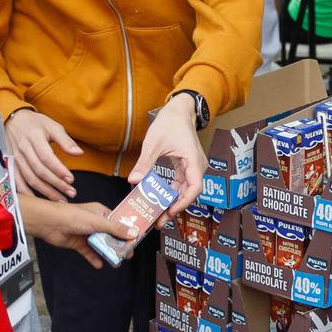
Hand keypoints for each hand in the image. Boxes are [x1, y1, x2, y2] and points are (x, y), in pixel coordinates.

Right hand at [6, 108, 82, 200]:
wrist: (12, 120)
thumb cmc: (36, 124)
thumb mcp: (52, 126)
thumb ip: (65, 141)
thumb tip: (79, 153)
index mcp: (34, 137)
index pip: (47, 157)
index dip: (59, 170)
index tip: (71, 180)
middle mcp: (23, 149)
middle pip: (39, 170)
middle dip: (56, 184)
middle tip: (71, 193)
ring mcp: (14, 158)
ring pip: (29, 178)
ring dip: (45, 191)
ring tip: (60, 199)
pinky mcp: (9, 164)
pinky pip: (17, 181)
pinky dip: (26, 192)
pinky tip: (38, 200)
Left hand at [22, 199, 127, 269]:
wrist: (49, 223)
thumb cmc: (71, 216)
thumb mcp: (98, 222)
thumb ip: (115, 228)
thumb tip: (133, 232)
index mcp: (101, 212)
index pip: (119, 221)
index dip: (127, 230)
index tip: (136, 239)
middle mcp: (95, 222)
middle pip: (111, 235)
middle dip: (120, 244)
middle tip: (128, 253)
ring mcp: (87, 233)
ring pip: (101, 244)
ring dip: (108, 252)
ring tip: (117, 260)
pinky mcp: (79, 243)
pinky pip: (89, 252)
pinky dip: (94, 258)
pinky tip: (100, 264)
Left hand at [130, 95, 205, 216]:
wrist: (179, 111)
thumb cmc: (170, 123)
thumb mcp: (153, 143)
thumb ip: (145, 163)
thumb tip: (133, 180)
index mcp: (193, 160)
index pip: (194, 187)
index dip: (184, 202)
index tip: (170, 211)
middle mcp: (197, 166)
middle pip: (190, 193)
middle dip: (176, 207)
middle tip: (160, 221)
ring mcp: (193, 167)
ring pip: (186, 190)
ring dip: (173, 202)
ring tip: (159, 215)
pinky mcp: (187, 167)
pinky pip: (182, 183)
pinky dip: (172, 192)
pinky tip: (161, 200)